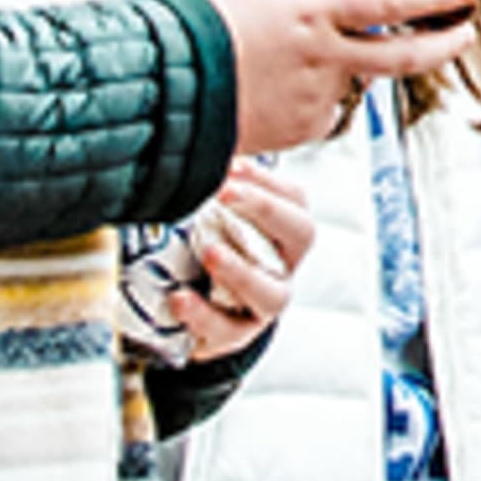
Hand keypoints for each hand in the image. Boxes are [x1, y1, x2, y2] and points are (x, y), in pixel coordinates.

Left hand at [170, 160, 312, 361]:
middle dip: (265, 209)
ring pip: (273, 292)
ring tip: (209, 251)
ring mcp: (264, 303)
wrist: (199, 312)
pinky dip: (202, 314)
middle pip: (302, 235)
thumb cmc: (211, 250)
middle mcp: (283, 265)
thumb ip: (214, 189)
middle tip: (224, 191)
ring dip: (241, 270)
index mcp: (284, 232)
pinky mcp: (236, 334)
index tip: (232, 165)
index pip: (296, 200)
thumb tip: (191, 146)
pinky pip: (227, 329)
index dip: (268, 180)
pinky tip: (179, 298)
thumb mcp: (216, 218)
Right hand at [187, 0, 480, 150]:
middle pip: (406, 56)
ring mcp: (316, 97)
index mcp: (313, 11)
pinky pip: (324, 109)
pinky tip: (281, 85)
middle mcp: (325, 56)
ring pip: (354, 79)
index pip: (393, 3)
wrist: (159, 93)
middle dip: (445, 44)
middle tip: (464, 33)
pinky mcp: (301, 129)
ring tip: (298, 56)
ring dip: (347, 66)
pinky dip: (317, 94)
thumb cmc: (191, 26)